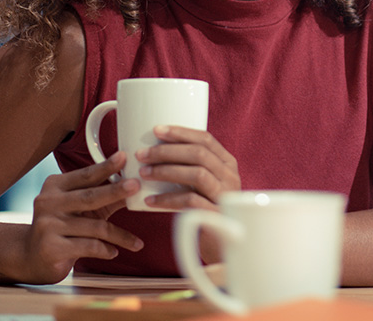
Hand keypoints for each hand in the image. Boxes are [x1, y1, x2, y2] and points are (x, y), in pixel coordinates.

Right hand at [20, 150, 143, 283]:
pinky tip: (113, 252)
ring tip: (136, 243)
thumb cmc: (63, 227)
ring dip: (120, 236)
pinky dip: (106, 250)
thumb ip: (105, 197)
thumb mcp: (82, 208)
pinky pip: (89, 246)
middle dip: (115, 190)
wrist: (31, 257)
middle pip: (90, 196)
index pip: (85, 175)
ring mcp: (48, 225)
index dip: (105, 166)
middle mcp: (49, 202)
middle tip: (136, 186)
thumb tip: (135, 187)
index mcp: (55, 186)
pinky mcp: (51, 248)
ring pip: (95, 226)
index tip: (123, 157)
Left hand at [139, 126, 240, 265]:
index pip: (205, 139)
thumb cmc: (206, 208)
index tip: (156, 130)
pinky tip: (150, 201)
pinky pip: (191, 202)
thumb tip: (152, 151)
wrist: (222, 244)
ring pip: (197, 174)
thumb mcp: (203, 184)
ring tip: (144, 173)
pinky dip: (168, 199)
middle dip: (167, 151)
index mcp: (227, 163)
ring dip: (167, 171)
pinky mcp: (217, 215)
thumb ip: (190, 167)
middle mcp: (230, 176)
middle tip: (142, 154)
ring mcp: (225, 196)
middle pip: (199, 154)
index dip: (180, 132)